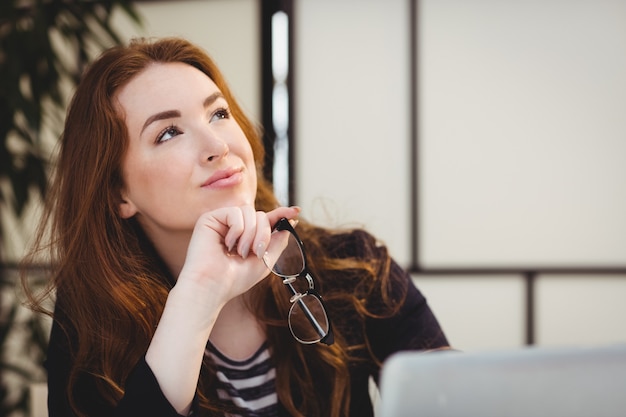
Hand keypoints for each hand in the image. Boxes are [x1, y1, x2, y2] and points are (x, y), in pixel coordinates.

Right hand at [176, 205, 300, 306]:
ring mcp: (222, 222)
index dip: (281, 214)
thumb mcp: (265, 260)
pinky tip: (228, 244)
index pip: (266, 220)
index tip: (295, 211)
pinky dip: (237, 229)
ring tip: (240, 252)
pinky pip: (235, 212)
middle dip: (264, 234)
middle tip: (257, 252)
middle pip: (261, 215)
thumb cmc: (234, 279)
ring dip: (251, 234)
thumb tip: (291, 221)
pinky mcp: (210, 218)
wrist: (212, 287)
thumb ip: (278, 241)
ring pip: (250, 212)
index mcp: (246, 237)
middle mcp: (234, 227)